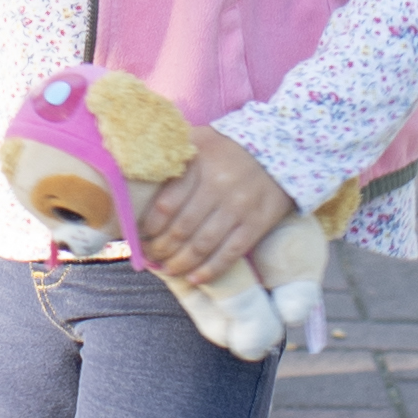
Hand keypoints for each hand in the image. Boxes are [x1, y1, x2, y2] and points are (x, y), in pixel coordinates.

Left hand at [139, 119, 298, 289]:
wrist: (281, 147)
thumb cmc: (230, 147)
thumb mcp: (200, 139)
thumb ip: (172, 153)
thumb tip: (137, 174)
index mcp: (199, 164)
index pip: (165, 204)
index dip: (149, 226)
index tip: (140, 235)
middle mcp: (218, 187)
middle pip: (181, 229)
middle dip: (162, 249)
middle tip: (152, 256)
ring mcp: (239, 207)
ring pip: (203, 245)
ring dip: (181, 263)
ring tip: (169, 269)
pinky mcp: (256, 224)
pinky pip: (230, 253)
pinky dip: (210, 270)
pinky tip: (195, 278)